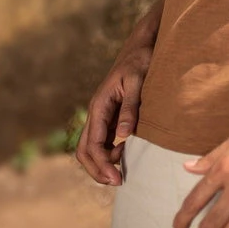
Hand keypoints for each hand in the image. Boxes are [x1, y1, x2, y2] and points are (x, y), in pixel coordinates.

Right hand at [75, 42, 152, 184]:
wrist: (142, 45)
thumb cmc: (140, 60)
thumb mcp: (138, 80)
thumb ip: (131, 107)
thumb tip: (124, 135)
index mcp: (99, 105)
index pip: (91, 144)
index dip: (101, 164)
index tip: (116, 178)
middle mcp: (97, 111)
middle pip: (86, 150)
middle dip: (97, 170)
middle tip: (118, 183)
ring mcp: (103, 114)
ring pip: (93, 147)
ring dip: (102, 163)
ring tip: (121, 174)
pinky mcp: (112, 114)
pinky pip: (105, 139)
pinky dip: (110, 153)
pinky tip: (125, 157)